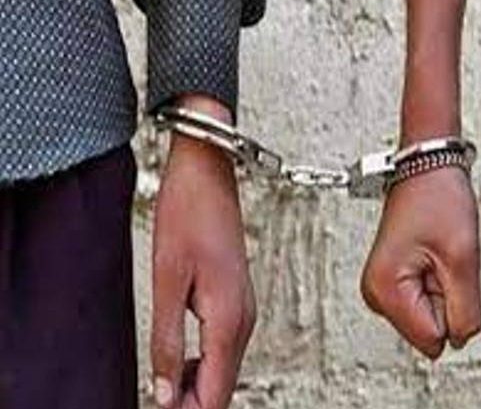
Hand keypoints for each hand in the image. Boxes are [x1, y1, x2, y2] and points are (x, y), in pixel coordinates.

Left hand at [151, 98, 254, 407]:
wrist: (208, 174)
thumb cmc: (189, 214)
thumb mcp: (167, 281)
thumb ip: (167, 341)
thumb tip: (162, 391)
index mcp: (229, 319)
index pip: (215, 393)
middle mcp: (244, 319)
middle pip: (224, 386)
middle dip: (191, 403)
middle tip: (156, 405)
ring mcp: (244, 308)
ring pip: (224, 367)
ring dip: (195, 386)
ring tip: (161, 391)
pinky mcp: (237, 298)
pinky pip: (224, 346)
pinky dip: (203, 364)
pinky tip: (179, 362)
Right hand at [360, 166, 480, 358]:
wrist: (426, 170)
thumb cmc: (438, 199)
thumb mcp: (463, 259)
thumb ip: (465, 311)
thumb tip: (460, 340)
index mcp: (385, 290)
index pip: (433, 339)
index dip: (452, 310)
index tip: (445, 272)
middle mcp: (376, 294)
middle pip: (428, 330)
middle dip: (445, 300)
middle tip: (441, 261)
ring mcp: (381, 288)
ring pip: (428, 317)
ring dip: (441, 291)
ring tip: (434, 255)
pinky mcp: (391, 281)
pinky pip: (424, 302)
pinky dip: (435, 284)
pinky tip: (430, 256)